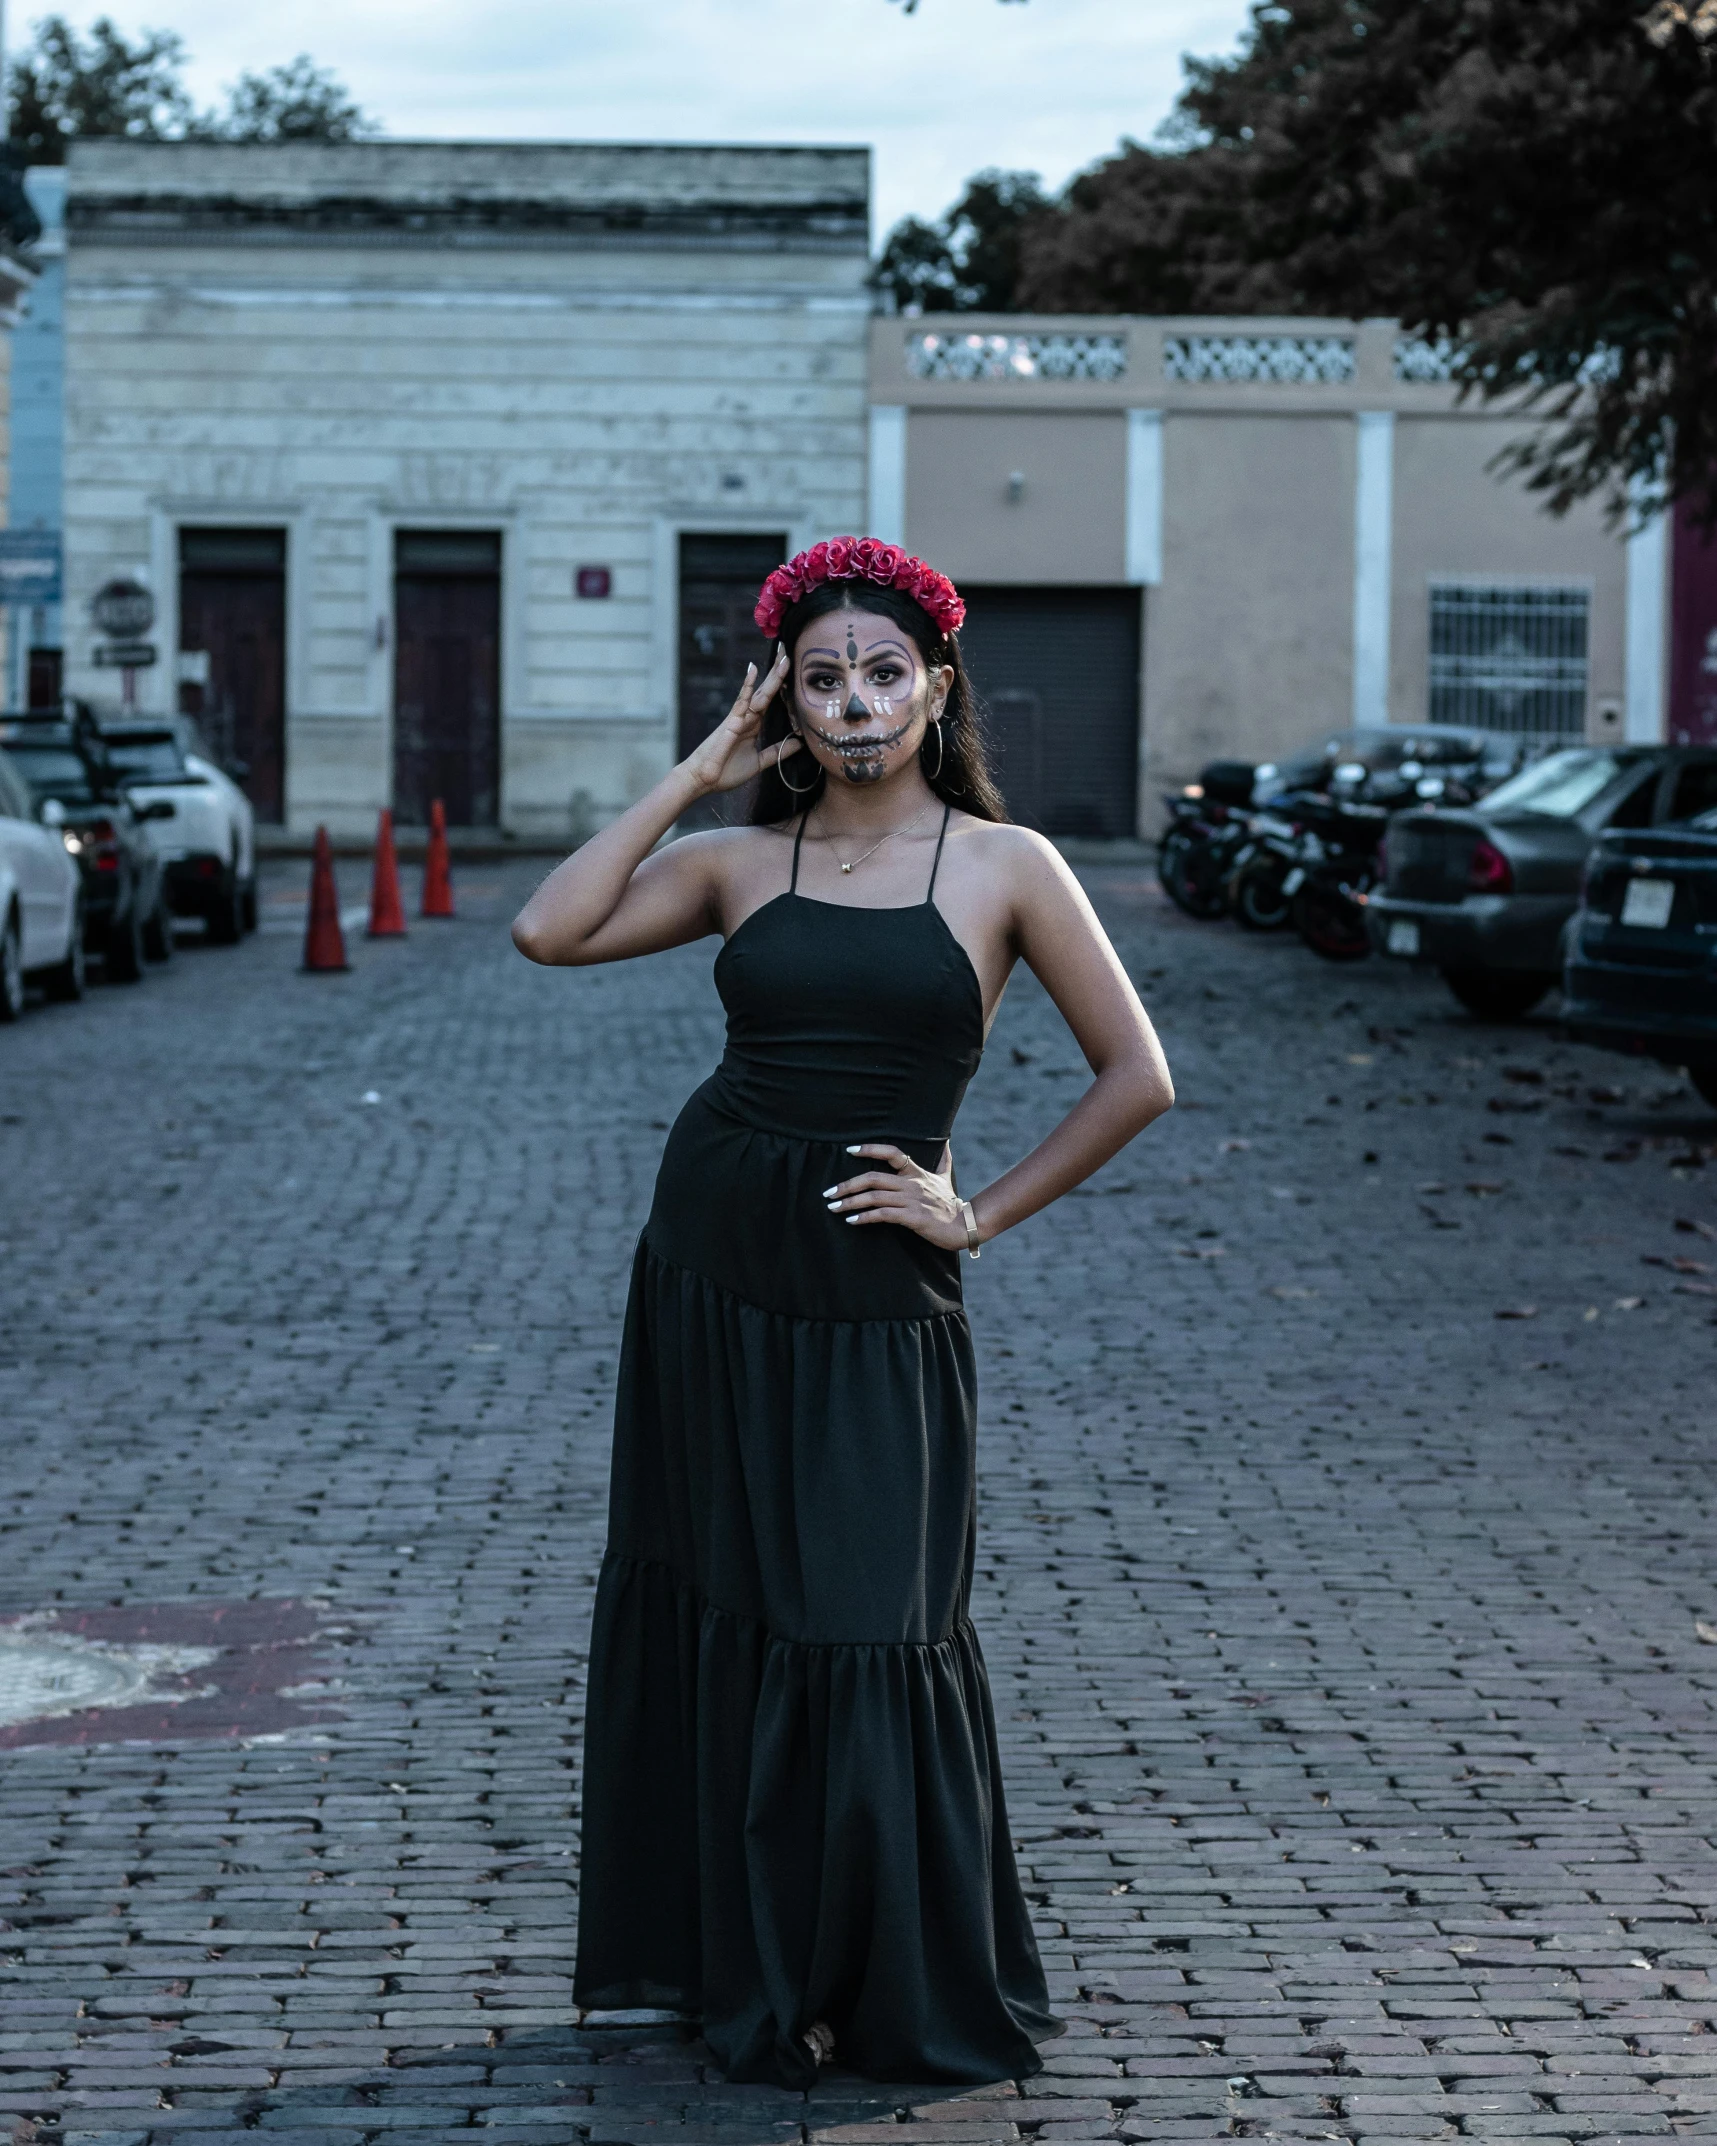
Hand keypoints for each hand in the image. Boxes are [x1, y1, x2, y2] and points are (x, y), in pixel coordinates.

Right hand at [682, 651, 802, 795]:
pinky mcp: (731, 722)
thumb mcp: (759, 762)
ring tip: (784, 656)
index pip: (773, 702)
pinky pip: (742, 701)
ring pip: (760, 692)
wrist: (704, 779)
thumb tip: (798, 743)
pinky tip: (753, 669)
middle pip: (768, 691)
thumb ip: (777, 752)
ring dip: (773, 675)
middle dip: (779, 673)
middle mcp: (748, 717)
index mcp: (754, 726)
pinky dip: (747, 685)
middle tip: (789, 652)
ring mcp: (740, 717)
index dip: (784, 687)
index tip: (795, 672)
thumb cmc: (726, 771)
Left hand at [823, 1143, 974, 1250]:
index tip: (850, 1150)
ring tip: (833, 1207)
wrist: (964, 1225)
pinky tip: (851, 1220)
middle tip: (828, 1192)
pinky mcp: (912, 1218)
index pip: (892, 1153)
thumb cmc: (951, 1202)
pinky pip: (883, 1215)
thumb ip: (943, 1160)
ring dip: (850, 1202)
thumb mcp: (946, 1177)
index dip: (870, 1149)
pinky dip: (865, 1217)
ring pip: (874, 1197)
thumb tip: (947, 1141)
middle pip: (873, 1178)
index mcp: (916, 1172)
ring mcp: (911, 1200)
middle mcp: (912, 1183)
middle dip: (848, 1185)